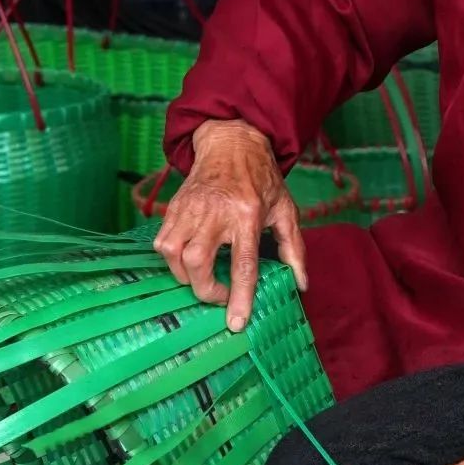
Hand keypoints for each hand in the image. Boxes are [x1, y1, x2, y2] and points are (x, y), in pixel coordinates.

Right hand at [154, 119, 307, 330]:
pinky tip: (187, 258)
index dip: (238, 298)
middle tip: (218, 294)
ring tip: (201, 275)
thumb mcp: (286, 208)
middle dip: (205, 290)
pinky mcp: (175, 206)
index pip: (243, 265)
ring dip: (185, 275)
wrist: (232, 141)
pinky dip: (171, 258)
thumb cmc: (262, 177)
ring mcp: (191, 208)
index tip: (236, 322)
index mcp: (248, 215)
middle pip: (198, 263)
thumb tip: (301, 284)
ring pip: (174, 254)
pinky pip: (162, 241)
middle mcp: (216, 213)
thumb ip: (294, 248)